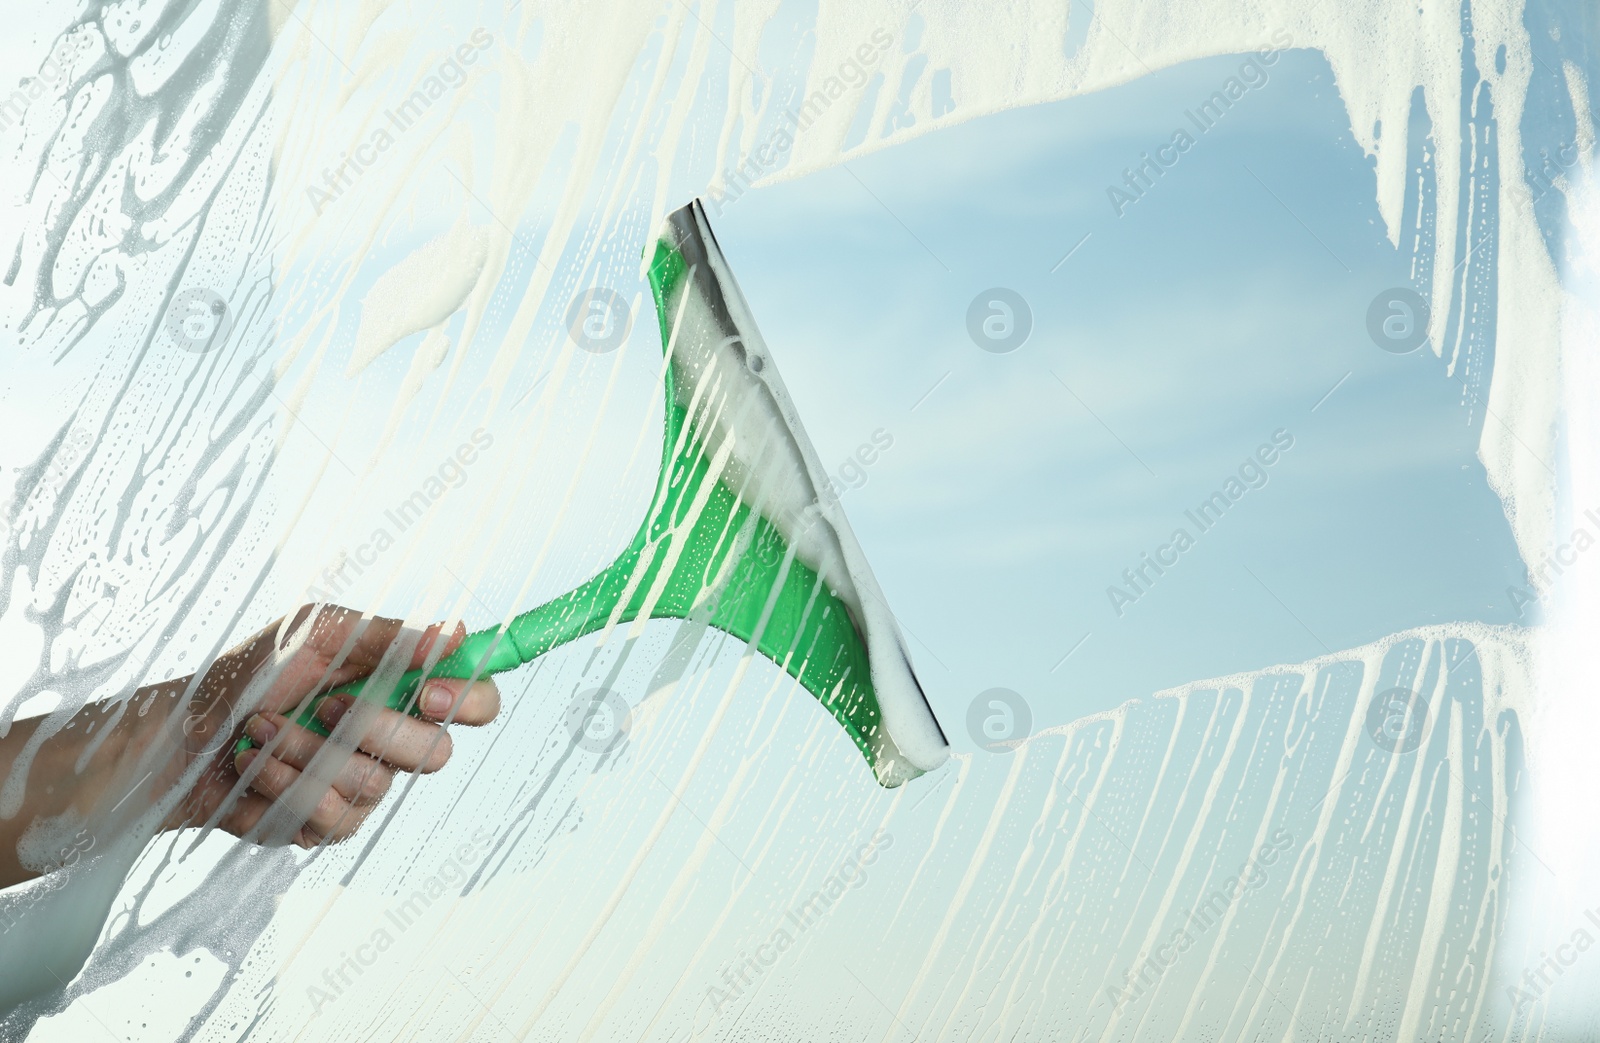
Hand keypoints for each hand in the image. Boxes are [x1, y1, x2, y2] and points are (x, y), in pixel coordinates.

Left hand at [154, 604, 500, 848]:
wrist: (177, 736)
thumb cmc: (244, 676)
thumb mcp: (315, 635)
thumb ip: (388, 637)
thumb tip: (455, 633)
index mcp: (398, 687)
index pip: (473, 700)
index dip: (469, 700)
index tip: (428, 694)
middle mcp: (390, 738)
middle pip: (437, 753)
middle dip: (377, 729)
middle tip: (327, 705)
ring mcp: (360, 786)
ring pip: (376, 786)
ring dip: (311, 752)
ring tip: (264, 730)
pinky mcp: (326, 824)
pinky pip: (333, 818)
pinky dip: (285, 785)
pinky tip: (254, 767)